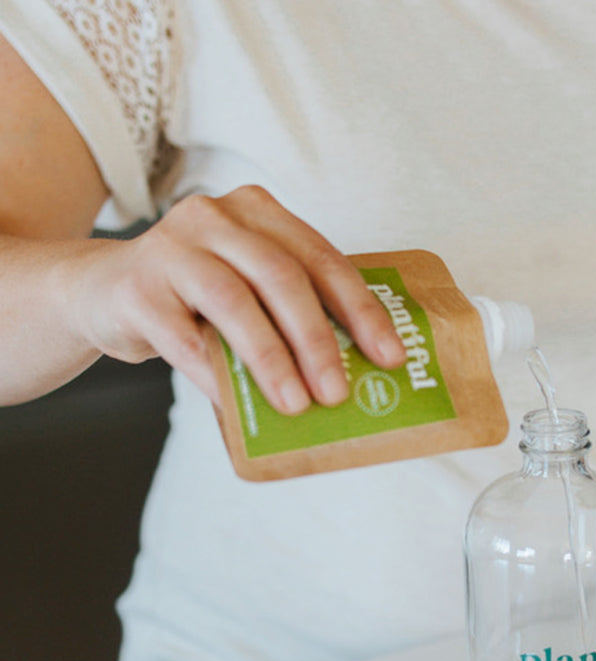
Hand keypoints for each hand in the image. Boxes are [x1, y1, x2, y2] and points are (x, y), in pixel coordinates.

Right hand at [64, 185, 405, 411]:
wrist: (103, 292)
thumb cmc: (197, 299)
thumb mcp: (248, 289)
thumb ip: (291, 312)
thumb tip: (355, 376)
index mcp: (258, 214)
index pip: (322, 258)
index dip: (361, 309)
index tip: (390, 356)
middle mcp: (215, 218)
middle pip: (281, 276)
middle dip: (318, 339)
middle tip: (339, 392)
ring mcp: (171, 247)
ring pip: (234, 303)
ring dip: (272, 360)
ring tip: (297, 405)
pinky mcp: (136, 289)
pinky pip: (185, 340)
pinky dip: (217, 378)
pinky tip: (239, 408)